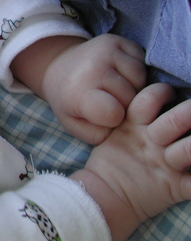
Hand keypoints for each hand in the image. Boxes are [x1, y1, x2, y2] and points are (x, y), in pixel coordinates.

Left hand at [42, 34, 145, 144]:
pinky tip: (119, 74)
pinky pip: (142, 61)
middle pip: (131, 97)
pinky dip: (136, 72)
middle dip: (125, 105)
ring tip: (114, 88)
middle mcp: (92, 67)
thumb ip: (101, 134)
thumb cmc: (70, 102)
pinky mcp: (117, 39)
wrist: (59, 68)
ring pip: (141, 79)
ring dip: (133, 88)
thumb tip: (126, 124)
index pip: (112, 112)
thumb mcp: (77, 126)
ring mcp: (105, 50)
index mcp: (78, 92)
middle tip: (108, 101)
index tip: (105, 116)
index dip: (115, 119)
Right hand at [72, 83, 190, 239]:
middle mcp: (151, 144)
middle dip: (187, 112)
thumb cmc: (112, 161)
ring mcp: (164, 166)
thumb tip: (151, 98)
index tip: (170, 91)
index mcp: (133, 128)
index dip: (159, 92)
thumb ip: (131, 116)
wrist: (105, 195)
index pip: (146, 101)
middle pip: (172, 122)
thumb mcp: (115, 133)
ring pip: (187, 151)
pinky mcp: (173, 188)